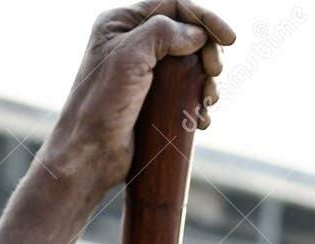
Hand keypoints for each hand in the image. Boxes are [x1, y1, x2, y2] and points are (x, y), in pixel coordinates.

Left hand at [40, 2, 235, 193]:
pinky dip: (197, 102)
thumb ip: (163, 32)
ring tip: (208, 100)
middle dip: (208, 51)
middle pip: (185, 34)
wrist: (87, 157)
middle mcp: (131, 43)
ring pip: (188, 64)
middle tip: (215, 73)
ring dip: (207, 80)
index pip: (173, 6)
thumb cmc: (101, 107)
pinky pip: (183, 92)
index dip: (204, 19)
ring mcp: (141, 73)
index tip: (228, 39)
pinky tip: (201, 118)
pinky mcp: (149, 101)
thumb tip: (197, 34)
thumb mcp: (130, 57)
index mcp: (121, 24)